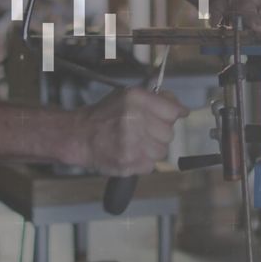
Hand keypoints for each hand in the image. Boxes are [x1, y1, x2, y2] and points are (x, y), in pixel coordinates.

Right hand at [73, 88, 188, 176]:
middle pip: (168, 133)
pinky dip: (143, 161)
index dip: (174, 114)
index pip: (172, 111)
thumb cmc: (105, 115)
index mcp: (135, 100)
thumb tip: (180, 108)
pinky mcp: (128, 163)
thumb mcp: (128, 96)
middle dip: (159, 133)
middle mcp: (134, 120)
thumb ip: (156, 99)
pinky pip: (150, 165)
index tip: (175, 116)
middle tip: (145, 131)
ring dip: (152, 149)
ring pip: (161, 151)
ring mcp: (131, 143)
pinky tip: (130, 153)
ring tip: (136, 142)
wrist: (80, 135)